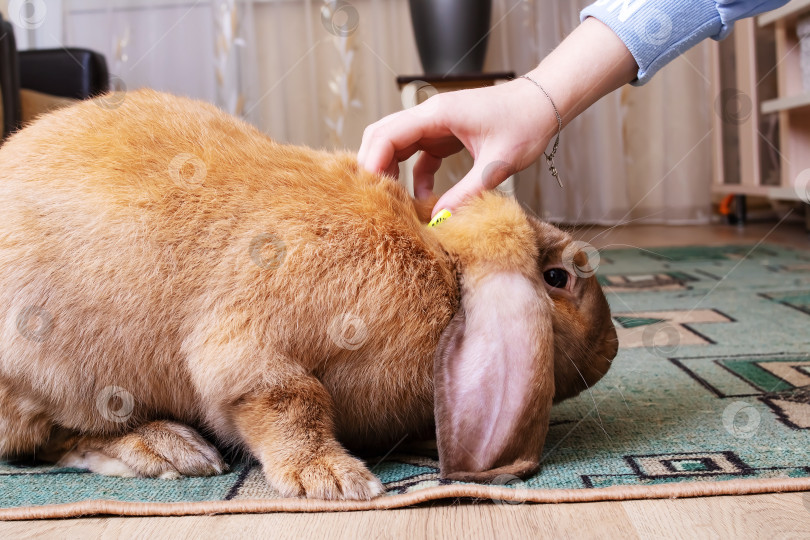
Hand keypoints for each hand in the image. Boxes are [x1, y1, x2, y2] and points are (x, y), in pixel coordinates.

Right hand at [357, 80, 557, 216]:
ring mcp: (436, 123)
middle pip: (383, 136)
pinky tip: (426, 198)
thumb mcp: (497, 164)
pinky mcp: (446, 134)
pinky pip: (419, 154)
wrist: (546, 104)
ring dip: (392, 171)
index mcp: (437, 113)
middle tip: (375, 199)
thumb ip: (467, 192)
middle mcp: (430, 114)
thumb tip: (439, 220)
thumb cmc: (526, 124)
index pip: (387, 134)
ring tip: (395, 203)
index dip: (372, 163)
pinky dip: (415, 175)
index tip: (370, 192)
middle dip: (374, 167)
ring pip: (397, 144)